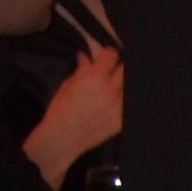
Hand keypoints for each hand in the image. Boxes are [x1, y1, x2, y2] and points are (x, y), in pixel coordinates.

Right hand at [21, 47, 123, 189]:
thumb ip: (81, 69)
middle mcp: (111, 89)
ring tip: (115, 87)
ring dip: (123, 84)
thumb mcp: (68, 85)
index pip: (112, 55)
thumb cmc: (61, 110)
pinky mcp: (123, 120)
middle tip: (114, 70)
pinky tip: (116, 102)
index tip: (107, 56)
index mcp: (95, 77)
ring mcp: (120, 106)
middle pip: (126, 69)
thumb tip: (85, 57)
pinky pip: (129, 105)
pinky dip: (125, 101)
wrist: (63, 137)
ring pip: (130, 87)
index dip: (109, 53)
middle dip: (119, 67)